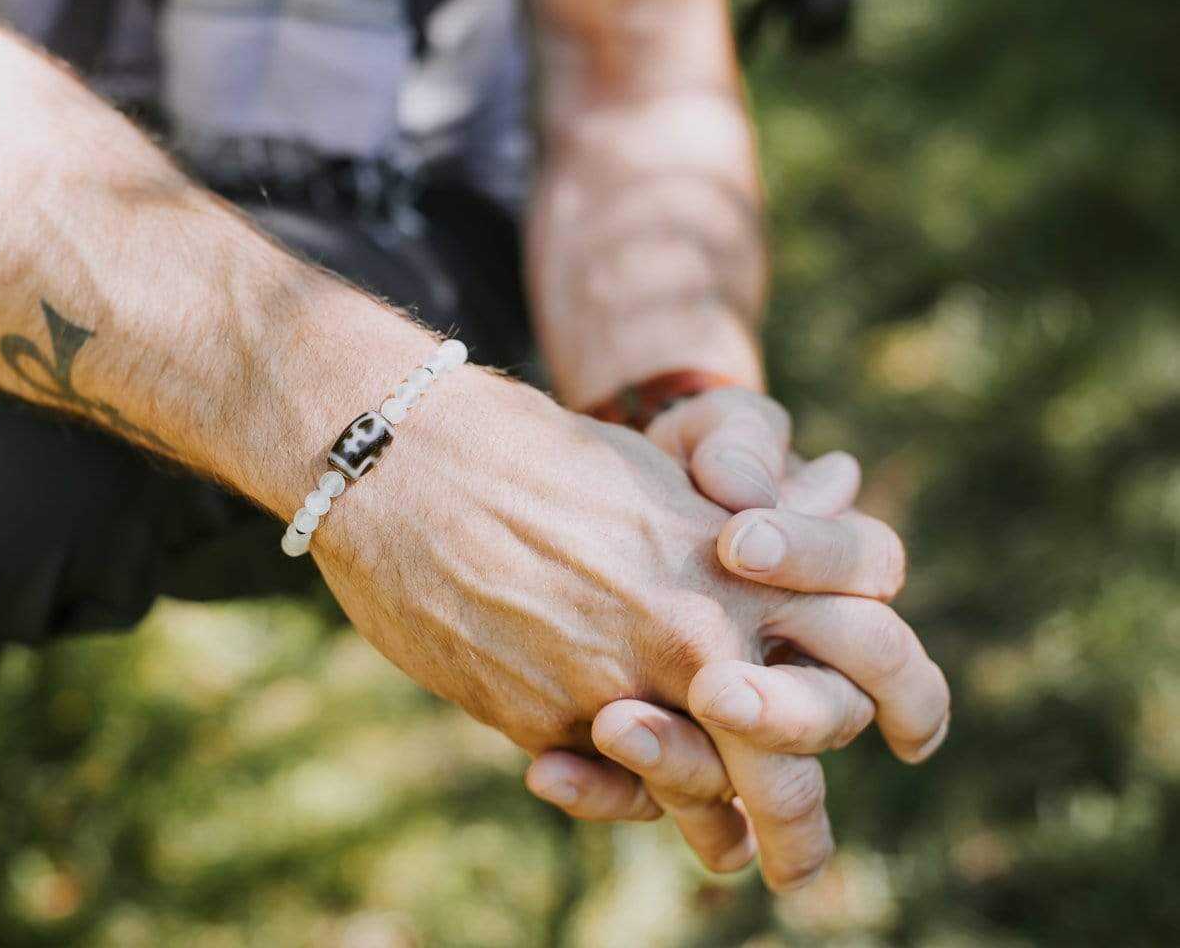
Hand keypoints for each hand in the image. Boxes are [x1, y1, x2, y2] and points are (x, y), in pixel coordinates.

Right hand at [311, 372, 948, 889]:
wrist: (407, 459)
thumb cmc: (533, 453)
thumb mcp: (655, 473)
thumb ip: (754, 499)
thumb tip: (845, 475)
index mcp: (741, 557)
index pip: (870, 644)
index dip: (908, 696)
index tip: (911, 739)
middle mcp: (699, 626)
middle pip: (805, 746)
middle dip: (809, 820)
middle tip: (803, 865)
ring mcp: (621, 680)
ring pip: (708, 794)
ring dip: (723, 834)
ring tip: (732, 858)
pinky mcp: (547, 719)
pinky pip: (609, 790)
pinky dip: (613, 800)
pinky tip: (595, 787)